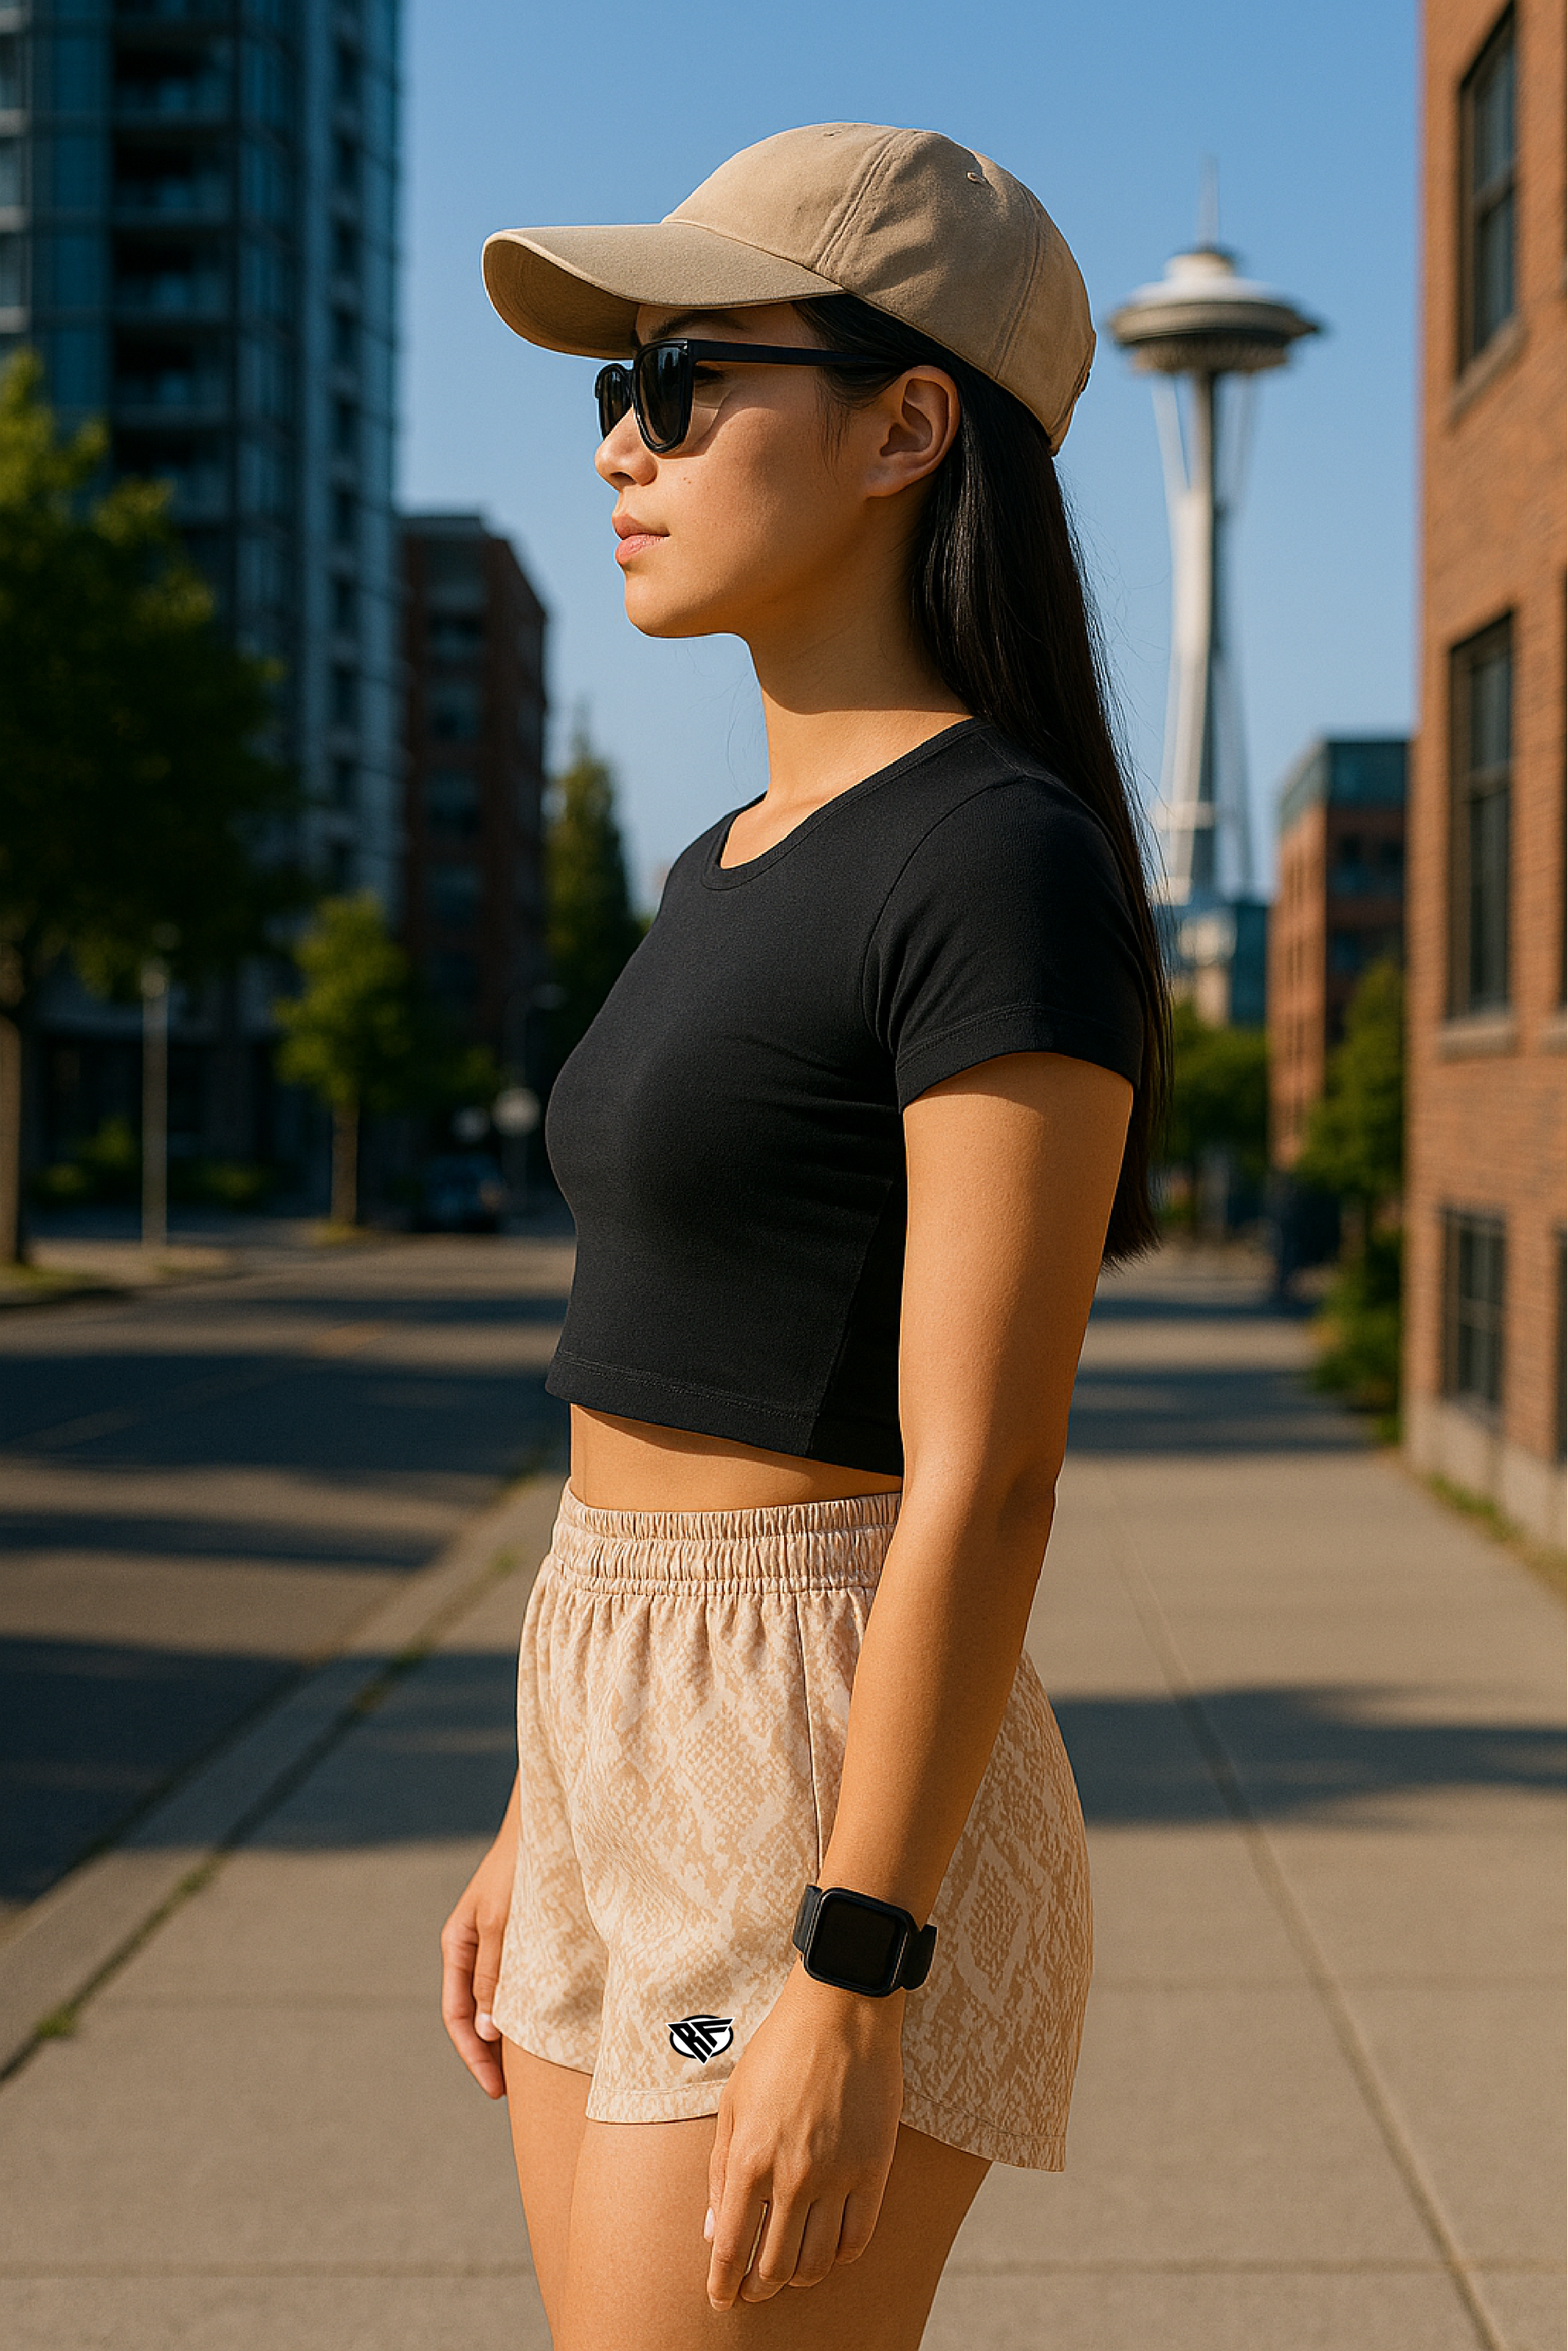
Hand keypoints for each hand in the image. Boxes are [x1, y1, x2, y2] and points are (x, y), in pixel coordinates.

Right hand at [439, 1788, 518, 2099]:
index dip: (473, 2056)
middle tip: (510, 2092)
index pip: (458, 2016)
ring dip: (506, 2035)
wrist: (545, 1822)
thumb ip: (494, 1973)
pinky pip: (515, 1982)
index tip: (495, 2090)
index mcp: (457, 1945)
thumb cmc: (519, 1867)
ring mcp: (495, 1941)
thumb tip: (489, 2031)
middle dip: (487, 2055)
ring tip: (528, 2069)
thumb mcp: (502, 1922)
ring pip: (495, 2001)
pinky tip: (543, 2025)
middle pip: (474, 2014)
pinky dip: (522, 2008)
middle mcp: (472, 1947)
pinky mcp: (520, 1935)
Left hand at [705, 1965, 904, 2309]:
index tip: (720, 2300)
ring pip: (815, 2261)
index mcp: (750, 2159)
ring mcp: (837, 2176)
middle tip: (752, 2290)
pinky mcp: (873, 2169)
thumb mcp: (733, 2102)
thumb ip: (720, 2170)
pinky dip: (839, 2257)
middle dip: (757, 2288)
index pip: (731, 2248)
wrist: (841, 2011)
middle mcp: (792, 2177)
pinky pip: (857, 2238)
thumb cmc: (778, 2050)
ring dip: (796, 2277)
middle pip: (774, 2265)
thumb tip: (713, 2233)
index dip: (723, 2284)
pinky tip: (827, 2250)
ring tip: (787, 2271)